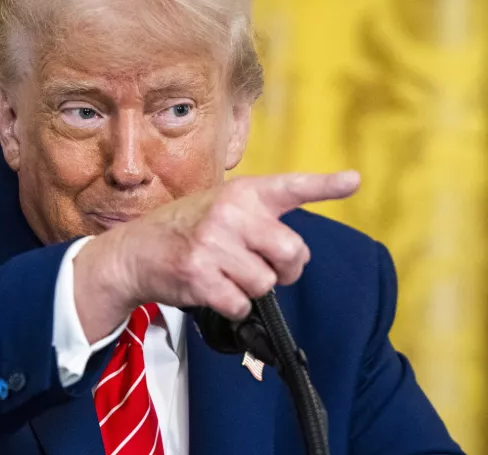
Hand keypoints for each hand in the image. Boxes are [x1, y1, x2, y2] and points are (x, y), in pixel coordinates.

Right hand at [72, 171, 360, 341]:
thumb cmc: (184, 231)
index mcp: (241, 193)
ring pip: (265, 283)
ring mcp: (213, 243)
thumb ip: (257, 219)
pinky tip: (211, 289)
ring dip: (250, 289)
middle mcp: (230, 213)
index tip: (353, 180)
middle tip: (267, 270)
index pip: (291, 187)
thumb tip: (296, 253)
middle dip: (286, 271)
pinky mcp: (199, 274)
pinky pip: (240, 305)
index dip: (326, 185)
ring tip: (225, 275)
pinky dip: (230, 306)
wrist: (134, 252)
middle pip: (293, 252)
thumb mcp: (220, 208)